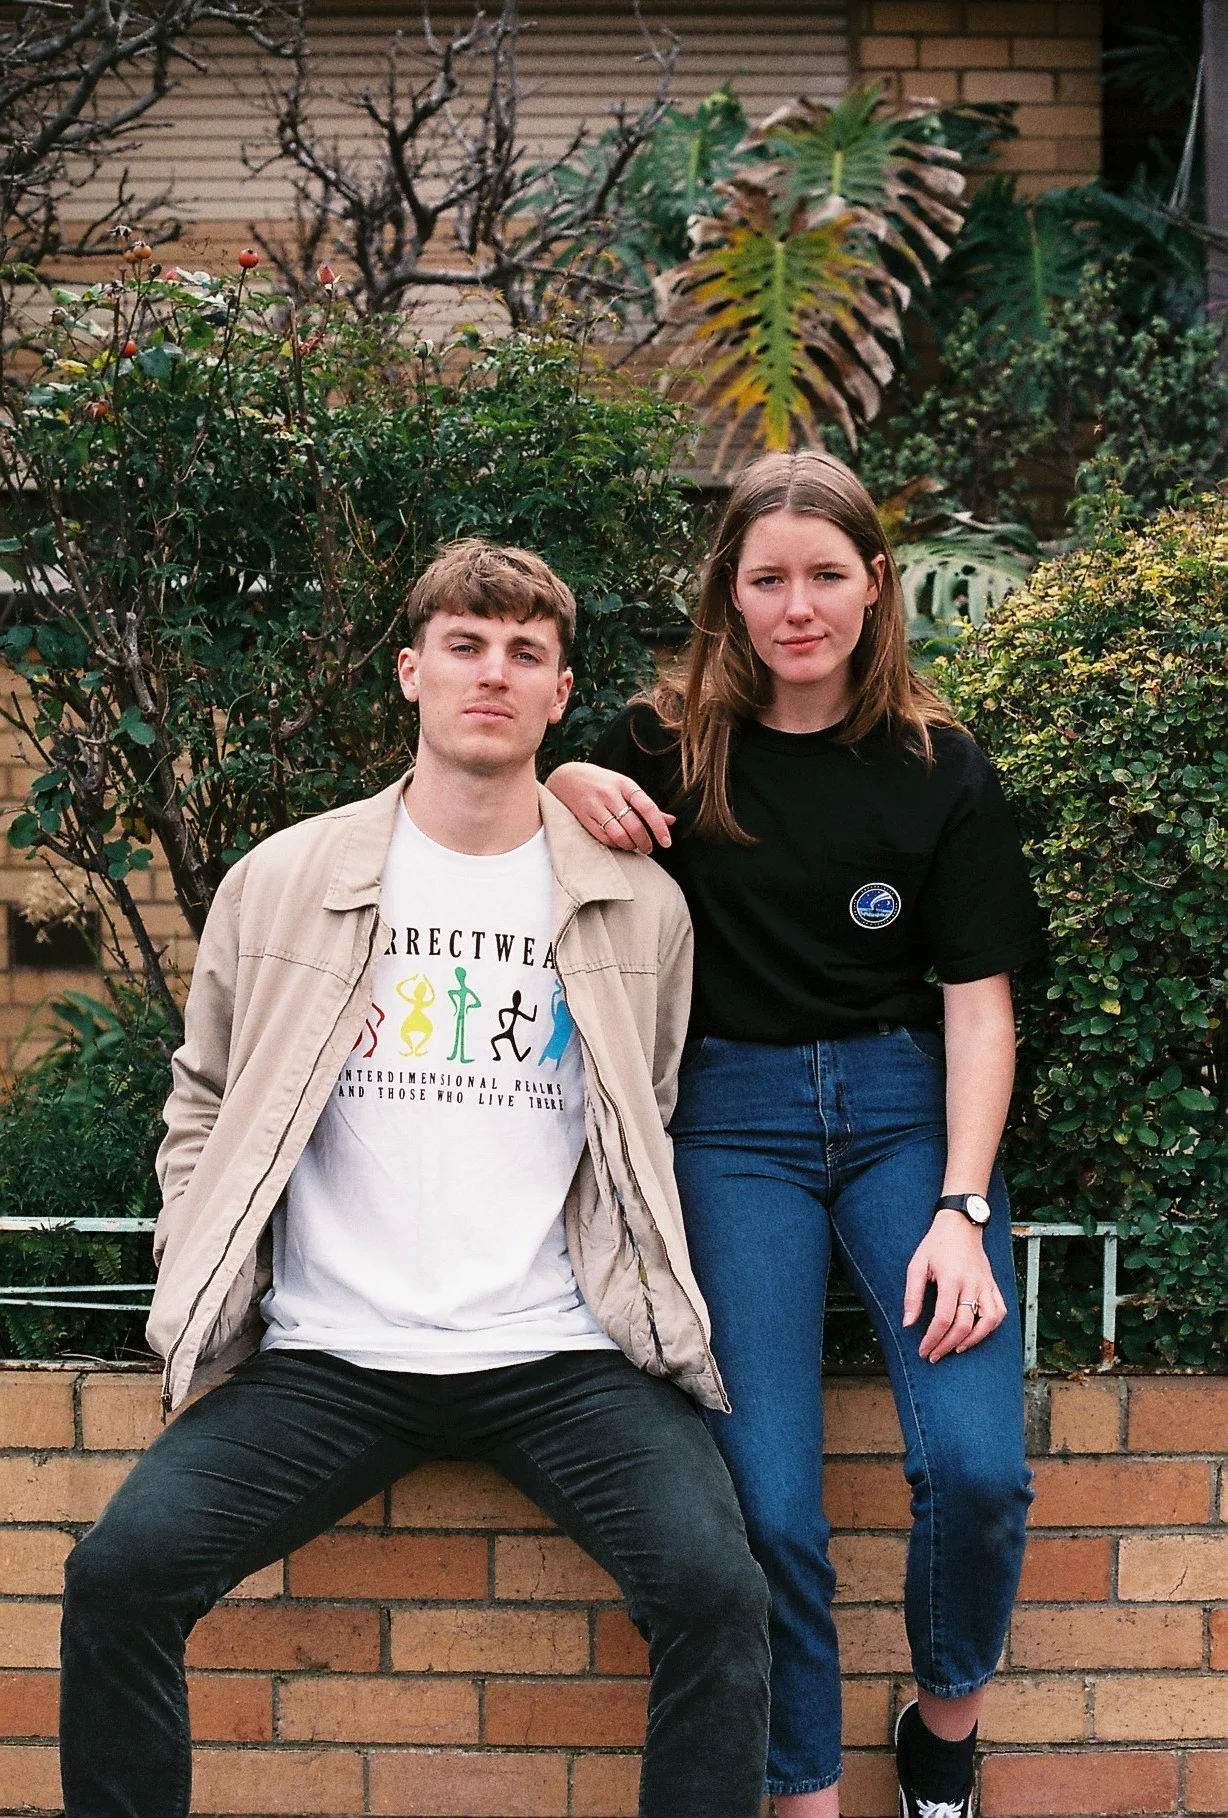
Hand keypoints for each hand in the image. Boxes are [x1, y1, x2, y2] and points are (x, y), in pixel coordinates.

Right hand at [546, 762, 674, 853]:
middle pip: (634, 825)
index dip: (659, 827)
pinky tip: (619, 843)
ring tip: (634, 846)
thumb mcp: (625, 787)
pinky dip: (615, 844)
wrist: (567, 777)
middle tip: (649, 848)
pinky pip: (604, 838)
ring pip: (619, 835)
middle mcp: (610, 794)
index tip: (666, 842)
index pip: (647, 807)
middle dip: (644, 842)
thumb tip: (671, 821)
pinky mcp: (584, 817)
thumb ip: (646, 805)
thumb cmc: (602, 783)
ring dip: (630, 845)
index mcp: (625, 784)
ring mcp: (595, 806)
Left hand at [903, 1211, 1007, 1362]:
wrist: (960, 1225)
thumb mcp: (916, 1265)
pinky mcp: (993, 1285)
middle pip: (964, 1325)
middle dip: (947, 1345)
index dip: (933, 1339)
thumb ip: (912, 1295)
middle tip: (934, 1355)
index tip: (924, 1350)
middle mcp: (971, 1284)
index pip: (944, 1318)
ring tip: (956, 1348)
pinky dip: (991, 1327)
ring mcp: (986, 1285)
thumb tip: (908, 1323)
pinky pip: (1000, 1311)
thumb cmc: (935, 1245)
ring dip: (973, 1340)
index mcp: (950, 1279)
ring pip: (988, 1322)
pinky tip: (977, 1333)